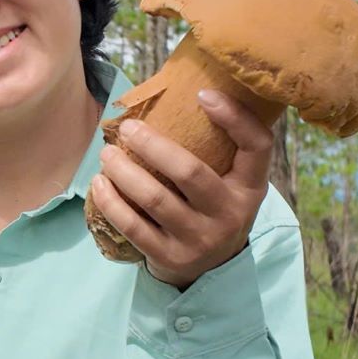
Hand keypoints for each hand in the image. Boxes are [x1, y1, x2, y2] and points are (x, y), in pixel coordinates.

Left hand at [91, 89, 272, 289]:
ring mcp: (200, 239)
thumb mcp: (230, 180)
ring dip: (123, 171)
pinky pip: (133, 227)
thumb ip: (217, 147)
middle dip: (152, 145)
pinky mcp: (171, 257)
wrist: (211, 267)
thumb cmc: (213, 205)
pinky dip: (111, 202)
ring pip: (154, 199)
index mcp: (250, 187)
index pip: (257, 146)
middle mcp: (230, 214)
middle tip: (127, 128)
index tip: (202, 94)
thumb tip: (180, 91)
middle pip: (189, 172)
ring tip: (106, 154)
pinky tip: (100, 185)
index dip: (236, 117)